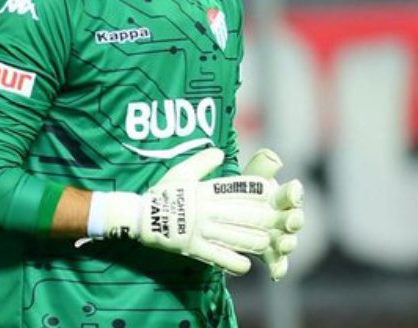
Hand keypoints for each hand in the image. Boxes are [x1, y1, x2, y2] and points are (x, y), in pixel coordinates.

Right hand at [88, 148, 284, 274]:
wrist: (140, 216)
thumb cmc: (162, 192)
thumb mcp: (180, 172)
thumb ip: (202, 163)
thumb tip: (220, 152)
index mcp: (202, 190)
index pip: (234, 189)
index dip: (255, 190)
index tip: (270, 191)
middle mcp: (204, 210)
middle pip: (240, 214)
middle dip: (262, 217)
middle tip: (278, 219)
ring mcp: (199, 230)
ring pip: (233, 236)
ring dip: (253, 240)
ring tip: (266, 241)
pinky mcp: (193, 248)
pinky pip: (217, 257)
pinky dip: (233, 262)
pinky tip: (246, 264)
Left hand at [242, 149, 303, 280]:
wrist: (226, 215)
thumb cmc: (243, 192)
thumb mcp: (249, 177)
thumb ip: (261, 166)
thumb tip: (273, 157)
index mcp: (280, 197)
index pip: (291, 194)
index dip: (293, 192)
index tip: (294, 187)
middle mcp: (284, 217)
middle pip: (294, 219)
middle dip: (294, 219)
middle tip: (291, 219)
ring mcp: (279, 237)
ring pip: (288, 242)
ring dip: (288, 243)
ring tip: (283, 244)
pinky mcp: (270, 255)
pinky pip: (278, 263)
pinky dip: (279, 267)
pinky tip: (276, 272)